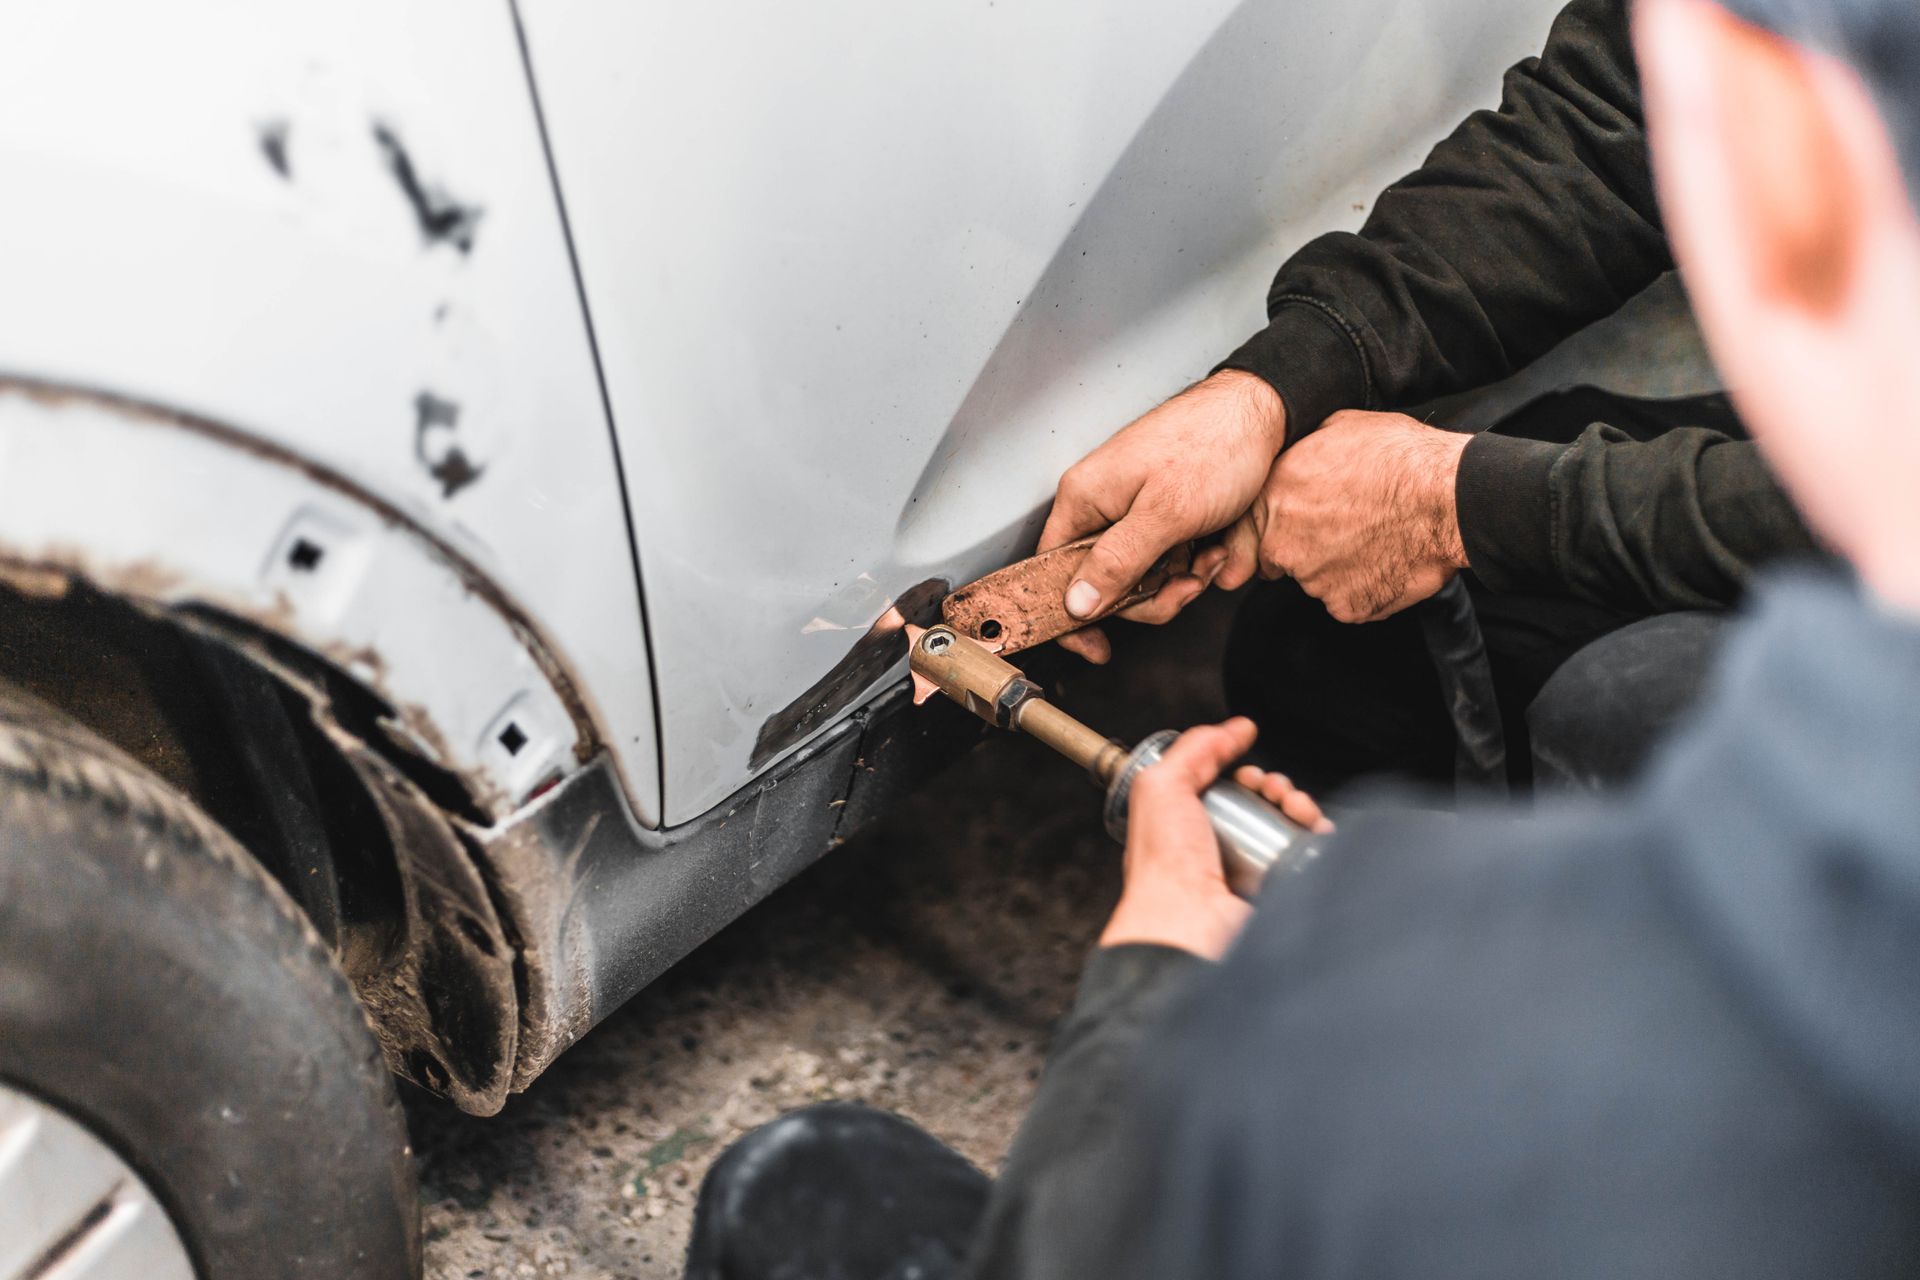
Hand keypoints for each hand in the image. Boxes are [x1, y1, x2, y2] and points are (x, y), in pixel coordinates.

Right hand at [1040, 371, 1287, 662]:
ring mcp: (1131, 507)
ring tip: (1211, 557)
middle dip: (1151, 595)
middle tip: (1188, 584)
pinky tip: (1217, 545)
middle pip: (1104, 582)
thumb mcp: (1165, 515)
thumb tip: (1076, 604)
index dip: (1072, 614)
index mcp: (1085, 499)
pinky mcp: (1160, 509)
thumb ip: (1117, 563)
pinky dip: (1192, 559)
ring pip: (1140, 574)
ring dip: (1179, 578)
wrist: (1263, 411)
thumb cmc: (1213, 446)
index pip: (1052, 571)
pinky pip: (1165, 555)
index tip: (1096, 645)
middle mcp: (1101, 503)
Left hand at [1100, 718, 1331, 958]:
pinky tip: (1315, 828)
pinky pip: (1309, 856)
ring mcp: (1250, 872)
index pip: (1229, 789)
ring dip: (1300, 805)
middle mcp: (1219, 849)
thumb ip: (1195, 749)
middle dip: (1277, 786)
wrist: (1186, 922)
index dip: (1245, 775)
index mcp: (1186, 825)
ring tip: (1296, 807)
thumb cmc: (1164, 864)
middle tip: (1274, 790)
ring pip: (1289, 826)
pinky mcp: (1278, 892)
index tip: (1249, 774)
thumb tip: (1236, 728)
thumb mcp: (1162, 786)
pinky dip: (1319, 836)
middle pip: (1263, 804)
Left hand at [1223, 410, 1469, 622]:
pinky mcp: (1347, 606)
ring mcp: (1314, 580)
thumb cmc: (1401, 458)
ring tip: (1374, 536)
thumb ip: (1302, 451)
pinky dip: (1364, 587)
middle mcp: (1286, 543)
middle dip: (1303, 546)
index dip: (1268, 526)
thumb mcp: (1339, 426)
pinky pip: (1347, 600)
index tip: (1286, 526)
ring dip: (1336, 565)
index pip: (1244, 527)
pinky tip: (1386, 558)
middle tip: (1344, 526)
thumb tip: (1295, 454)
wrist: (1447, 498)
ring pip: (1315, 579)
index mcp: (1276, 497)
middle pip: (1279, 557)